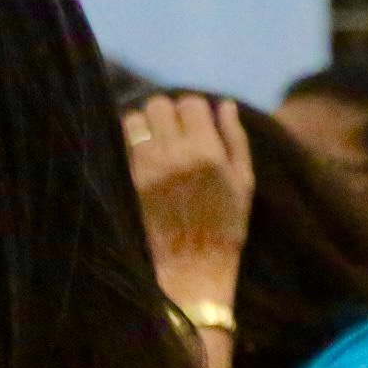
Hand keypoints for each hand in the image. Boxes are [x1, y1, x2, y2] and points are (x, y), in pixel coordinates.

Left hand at [127, 93, 253, 303]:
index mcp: (208, 152)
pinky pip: (124, 145)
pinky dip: (131, 143)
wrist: (193, 264)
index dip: (192, 108)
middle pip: (158, 105)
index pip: (190, 103)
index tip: (193, 121)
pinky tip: (143, 156)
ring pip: (135, 120)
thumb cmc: (226, 224)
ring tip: (154, 140)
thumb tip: (225, 104)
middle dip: (165, 112)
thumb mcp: (244, 180)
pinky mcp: (131, 182)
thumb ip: (235, 138)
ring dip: (144, 124)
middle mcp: (176, 155)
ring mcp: (149, 168)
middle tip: (171, 128)